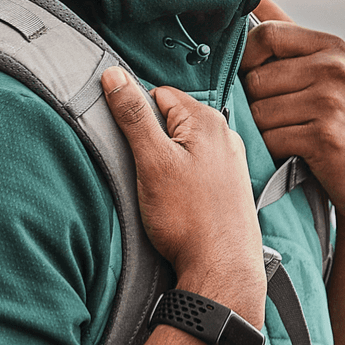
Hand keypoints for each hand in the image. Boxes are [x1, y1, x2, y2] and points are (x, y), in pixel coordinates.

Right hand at [100, 67, 265, 322]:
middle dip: (151, 142)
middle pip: (170, 121)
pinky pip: (195, 169)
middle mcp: (224, 135)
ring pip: (182, 147)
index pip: (157, 95)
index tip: (130, 144)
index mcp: (206, 120)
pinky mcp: (228, 186)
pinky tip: (177, 203)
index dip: (136, 117)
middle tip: (145, 173)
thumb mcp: (151, 160)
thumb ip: (133, 115)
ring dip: (165, 164)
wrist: (221, 268)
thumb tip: (114, 76)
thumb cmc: (189, 217)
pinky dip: (181, 180)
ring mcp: (229, 161)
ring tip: (162, 193)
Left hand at [239, 8, 344, 228]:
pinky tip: (300, 155)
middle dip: (256, 103)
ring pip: (258, 111)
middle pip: (255, 77)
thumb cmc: (338, 126)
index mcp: (330, 45)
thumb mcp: (323, 73)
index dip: (246, 59)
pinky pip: (270, 138)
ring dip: (266, 131)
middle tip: (283, 119)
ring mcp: (331, 99)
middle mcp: (334, 66)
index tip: (254, 80)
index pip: (264, 33)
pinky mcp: (324, 134)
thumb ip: (287, 36)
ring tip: (294, 136)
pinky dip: (276, 151)